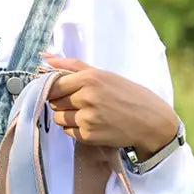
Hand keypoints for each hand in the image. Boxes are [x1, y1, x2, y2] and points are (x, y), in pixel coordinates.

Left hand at [42, 55, 179, 157]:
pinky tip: (92, 124)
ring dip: (67, 117)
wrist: (148, 121)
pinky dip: (76, 129)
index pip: (53, 85)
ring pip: (59, 119)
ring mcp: (87, 118)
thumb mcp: (102, 73)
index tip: (63, 91)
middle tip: (80, 103)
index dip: (55, 89)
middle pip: (54, 102)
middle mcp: (86, 98)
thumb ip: (72, 65)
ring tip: (86, 114)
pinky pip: (68, 132)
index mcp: (89, 78)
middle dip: (62, 103)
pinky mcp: (88, 136)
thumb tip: (44, 58)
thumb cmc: (126, 94)